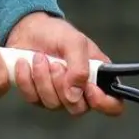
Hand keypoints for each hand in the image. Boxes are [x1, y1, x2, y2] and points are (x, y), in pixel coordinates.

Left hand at [5, 13, 123, 117]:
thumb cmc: (57, 33)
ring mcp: (59, 97)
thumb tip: (75, 94)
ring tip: (39, 57)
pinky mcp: (38, 97)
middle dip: (63, 85)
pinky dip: (26, 79)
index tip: (89, 88)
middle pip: (78, 108)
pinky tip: (25, 63)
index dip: (104, 103)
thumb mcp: (74, 41)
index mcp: (98, 78)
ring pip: (53, 104)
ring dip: (43, 78)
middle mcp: (81, 92)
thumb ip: (80, 67)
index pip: (113, 105)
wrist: (29, 30)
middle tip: (56, 63)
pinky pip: (33, 98)